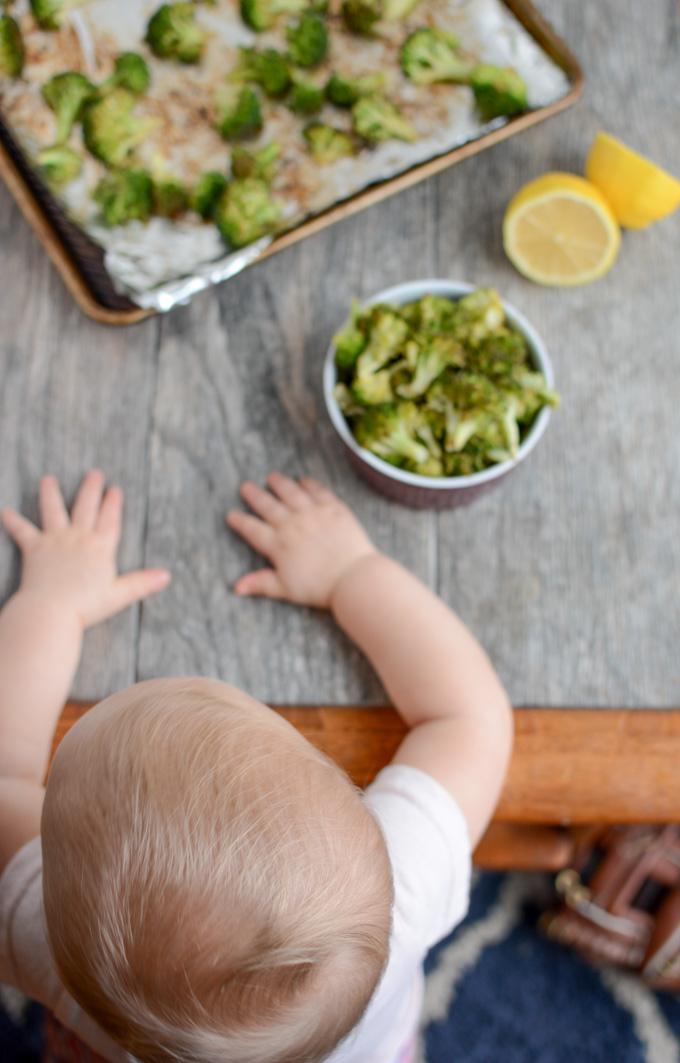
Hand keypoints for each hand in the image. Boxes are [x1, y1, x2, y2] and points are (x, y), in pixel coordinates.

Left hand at [1, 471, 170, 628]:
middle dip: (91, 489)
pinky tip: (5, 512)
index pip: (110, 519)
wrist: (51, 611)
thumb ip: (142, 583)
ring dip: (50, 493)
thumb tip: (166, 576)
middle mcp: (78, 538)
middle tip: (94, 473)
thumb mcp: (119, 595)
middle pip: (86, 507)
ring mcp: (55, 540)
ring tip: (47, 479)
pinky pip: (22, 531)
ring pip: (53, 510)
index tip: (115, 489)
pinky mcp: (34, 548)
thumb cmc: (86, 606)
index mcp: (100, 547)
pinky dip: (13, 521)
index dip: (113, 503)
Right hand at [226, 473, 376, 607]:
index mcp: (278, 545)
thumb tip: (236, 588)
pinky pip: (318, 491)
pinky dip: (309, 484)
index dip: (240, 521)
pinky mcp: (333, 509)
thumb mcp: (286, 589)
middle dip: (255, 495)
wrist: (353, 578)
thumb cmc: (319, 588)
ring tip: (272, 477)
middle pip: (268, 505)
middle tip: (246, 486)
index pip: (253, 529)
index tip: (231, 514)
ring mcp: (313, 514)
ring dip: (280, 484)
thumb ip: (260, 583)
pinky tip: (303, 480)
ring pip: (291, 492)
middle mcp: (292, 525)